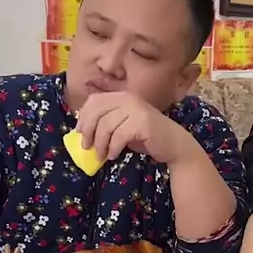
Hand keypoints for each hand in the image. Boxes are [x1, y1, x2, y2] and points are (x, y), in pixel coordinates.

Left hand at [76, 92, 192, 163]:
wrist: (173, 144)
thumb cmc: (146, 137)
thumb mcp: (123, 125)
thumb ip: (107, 122)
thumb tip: (83, 130)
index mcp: (121, 96)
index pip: (94, 101)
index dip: (83, 116)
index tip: (79, 132)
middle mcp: (128, 99)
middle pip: (97, 112)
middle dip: (88, 131)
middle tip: (87, 147)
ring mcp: (136, 109)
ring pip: (106, 125)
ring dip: (100, 143)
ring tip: (101, 155)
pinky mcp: (143, 123)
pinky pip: (119, 136)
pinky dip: (112, 148)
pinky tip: (113, 155)